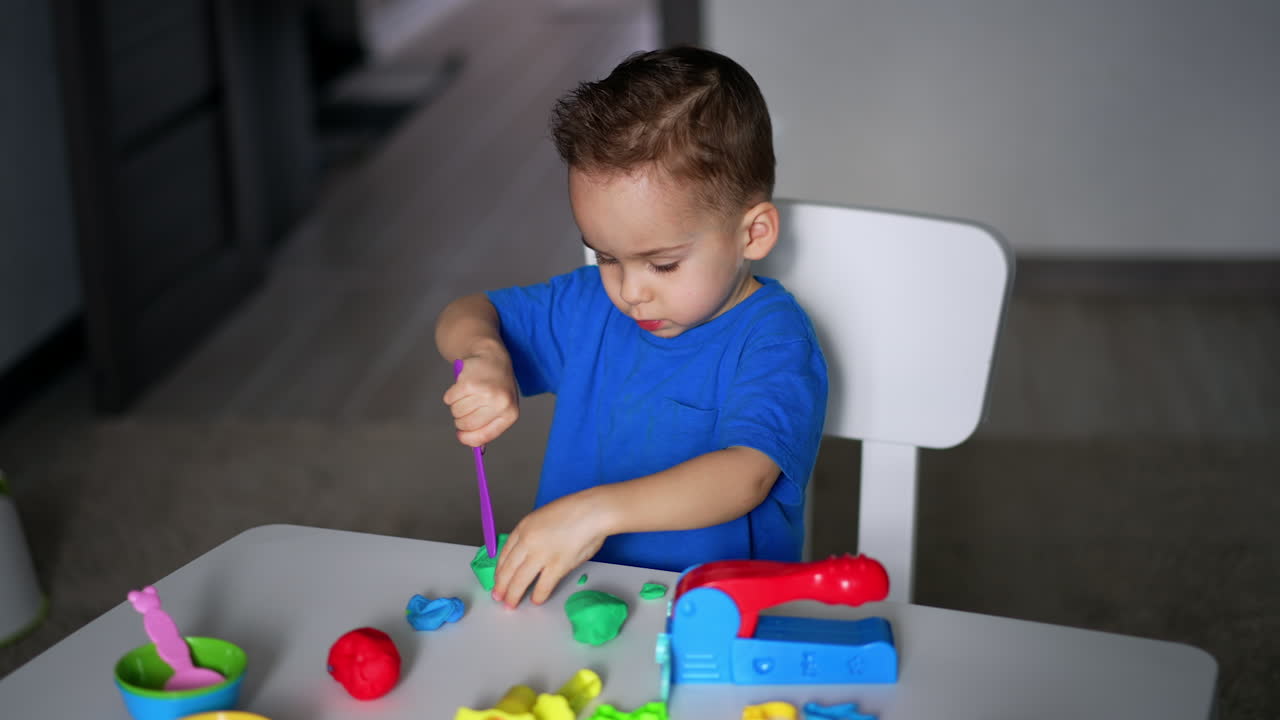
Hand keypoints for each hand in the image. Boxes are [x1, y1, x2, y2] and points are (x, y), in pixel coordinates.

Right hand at [443, 352, 518, 446]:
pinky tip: (461, 388)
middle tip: (465, 409)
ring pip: (456, 412)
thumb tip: (472, 444)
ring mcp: (484, 392)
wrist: (493, 358)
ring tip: (467, 395)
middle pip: (466, 424)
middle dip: (460, 420)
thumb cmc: (497, 387)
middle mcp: (499, 403)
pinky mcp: (468, 383)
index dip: (468, 438)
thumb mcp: (501, 408)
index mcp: (510, 413)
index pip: (484, 436)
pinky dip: (451, 396)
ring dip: (456, 406)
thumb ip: (489, 426)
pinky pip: (449, 399)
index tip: (461, 436)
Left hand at [492, 490, 614, 606]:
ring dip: (514, 595)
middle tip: (498, 597)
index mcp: (523, 527)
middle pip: (508, 569)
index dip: (499, 570)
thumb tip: (529, 552)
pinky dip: (538, 595)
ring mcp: (542, 554)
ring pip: (520, 580)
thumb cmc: (574, 511)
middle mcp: (528, 541)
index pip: (504, 553)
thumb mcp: (543, 517)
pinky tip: (536, 601)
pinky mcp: (557, 565)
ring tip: (511, 605)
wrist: (592, 511)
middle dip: (501, 586)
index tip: (498, 579)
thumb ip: (533, 533)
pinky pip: (543, 585)